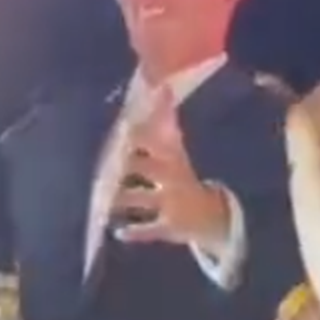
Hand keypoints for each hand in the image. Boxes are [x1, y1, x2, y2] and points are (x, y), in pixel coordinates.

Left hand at [111, 96, 229, 246]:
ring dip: (124, 198)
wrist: (212, 218)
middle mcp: (173, 179)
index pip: (157, 141)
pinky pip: (150, 230)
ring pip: (142, 198)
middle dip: (130, 163)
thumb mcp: (178, 154)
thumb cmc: (184, 181)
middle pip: (148, 167)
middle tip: (110, 161)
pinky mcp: (169, 227)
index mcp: (174, 159)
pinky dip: (135, 232)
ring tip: (106, 197)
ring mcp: (172, 204)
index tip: (124, 124)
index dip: (141, 133)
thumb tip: (161, 87)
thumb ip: (166, 124)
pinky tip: (118, 232)